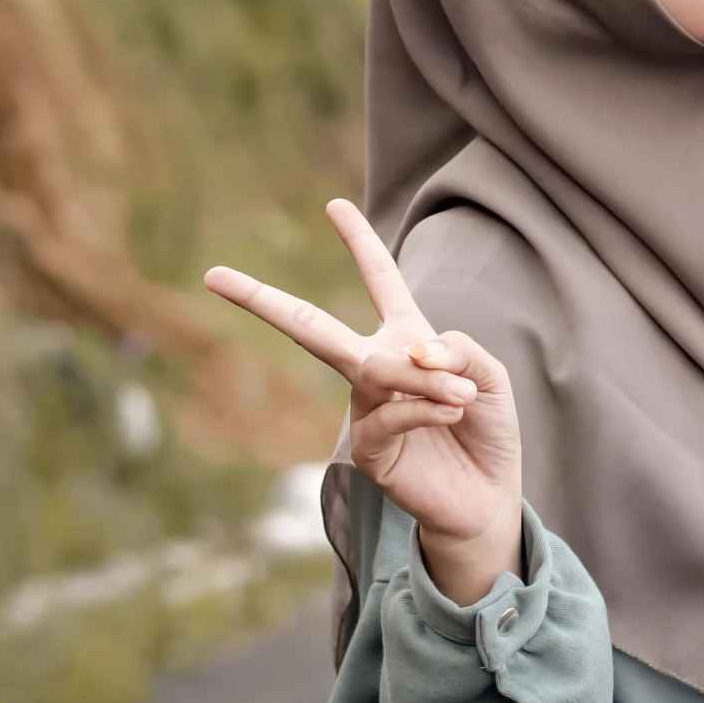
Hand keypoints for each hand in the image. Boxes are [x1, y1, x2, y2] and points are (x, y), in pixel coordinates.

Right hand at [204, 199, 522, 604]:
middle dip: (263, 300)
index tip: (334, 204)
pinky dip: (424, 409)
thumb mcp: (487, 376)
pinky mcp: (366, 450)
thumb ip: (458, 351)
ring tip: (463, 395)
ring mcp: (364, 409)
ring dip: (422, 380)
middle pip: (311, 327)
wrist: (486, 498)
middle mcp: (373, 368)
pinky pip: (389, 414)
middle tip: (215, 276)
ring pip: (375, 369)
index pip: (380, 280)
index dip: (360, 242)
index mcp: (404, 338)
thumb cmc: (486, 431)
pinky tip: (454, 412)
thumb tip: (417, 350)